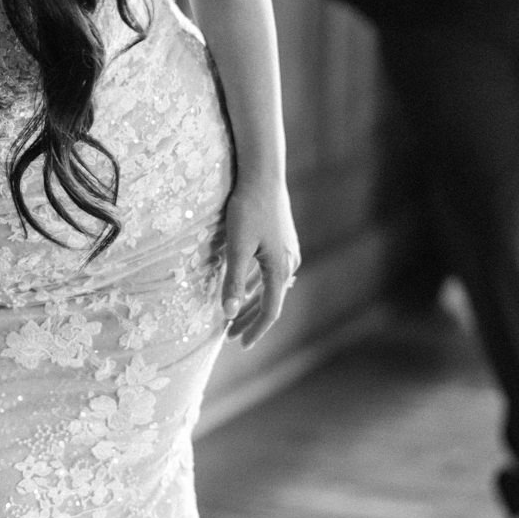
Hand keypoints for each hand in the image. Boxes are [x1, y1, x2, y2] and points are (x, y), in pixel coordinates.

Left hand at [220, 171, 300, 347]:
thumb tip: (229, 314)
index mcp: (280, 268)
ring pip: (271, 286)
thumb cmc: (248, 207)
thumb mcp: (237, 246)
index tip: (241, 344)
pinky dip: (257, 285)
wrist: (263, 173)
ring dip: (253, 302)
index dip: (255, 329)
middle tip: (231, 335)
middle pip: (271, 300)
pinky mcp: (281, 240)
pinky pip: (270, 272)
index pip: (271, 310)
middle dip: (251, 319)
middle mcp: (289, 262)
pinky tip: (246, 286)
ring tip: (235, 315)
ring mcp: (287, 251)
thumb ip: (234, 281)